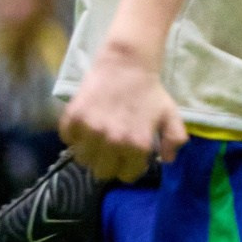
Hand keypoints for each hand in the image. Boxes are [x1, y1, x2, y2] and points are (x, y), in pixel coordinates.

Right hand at [58, 45, 185, 180]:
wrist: (127, 65)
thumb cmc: (150, 92)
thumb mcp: (171, 115)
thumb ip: (174, 140)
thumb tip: (167, 160)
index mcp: (138, 145)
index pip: (126, 176)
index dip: (128, 168)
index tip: (128, 159)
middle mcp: (113, 141)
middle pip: (101, 172)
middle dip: (108, 164)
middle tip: (111, 150)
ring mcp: (91, 130)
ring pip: (82, 159)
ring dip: (90, 152)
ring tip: (98, 139)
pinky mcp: (73, 117)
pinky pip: (67, 138)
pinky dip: (74, 135)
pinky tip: (85, 125)